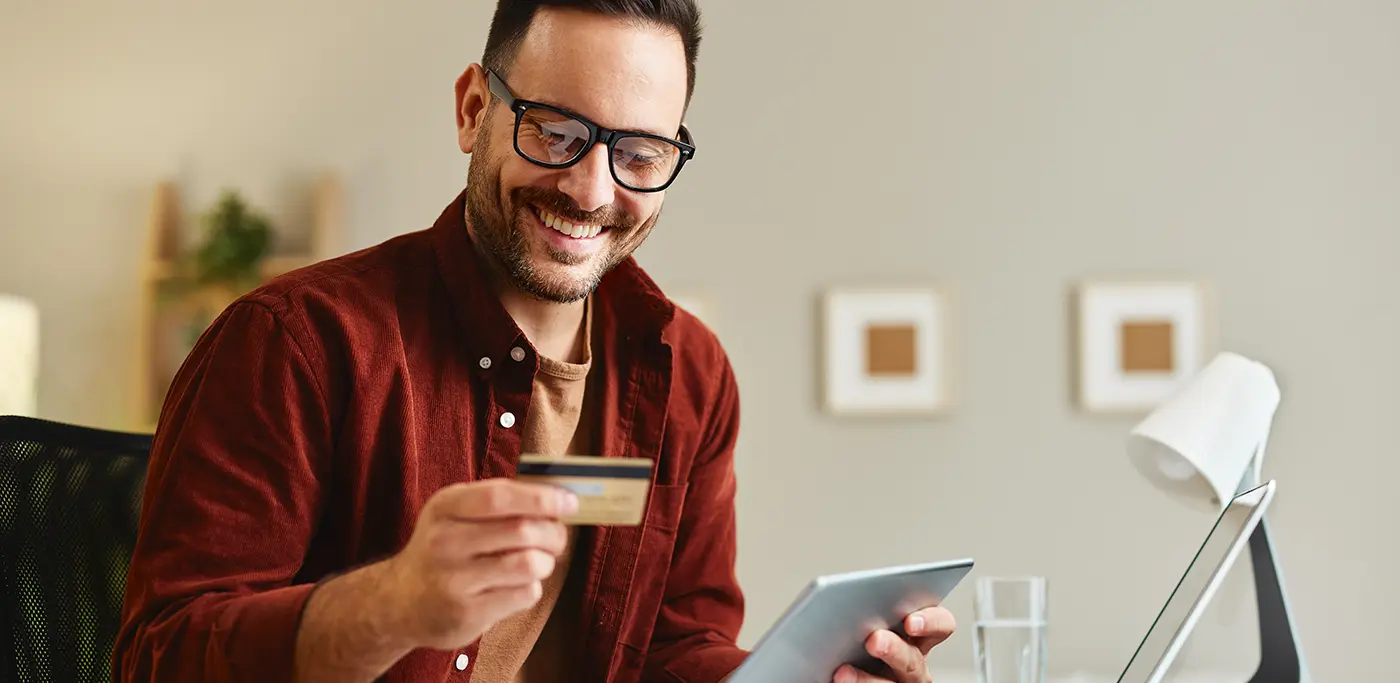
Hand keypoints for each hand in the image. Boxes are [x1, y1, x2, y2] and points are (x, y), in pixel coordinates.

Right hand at [380, 478, 577, 649]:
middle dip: (553, 533)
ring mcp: (453, 580)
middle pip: (522, 530)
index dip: (542, 497)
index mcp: (445, 507)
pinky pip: (524, 594)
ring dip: (545, 562)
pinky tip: (517, 586)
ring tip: (538, 563)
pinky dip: (532, 587)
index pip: (500, 497)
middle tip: (557, 539)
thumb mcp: (456, 514)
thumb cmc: (444, 550)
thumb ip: (500, 502)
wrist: (399, 602)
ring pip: (528, 563)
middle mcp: (444, 541)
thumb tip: (559, 496)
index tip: (570, 502)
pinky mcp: (466, 613)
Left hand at [832, 606, 956, 682]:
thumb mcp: (863, 617)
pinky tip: (836, 678)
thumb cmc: (849, 636)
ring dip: (867, 680)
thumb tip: (846, 595)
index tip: (911, 621)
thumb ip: (866, 608)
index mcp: (915, 636)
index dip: (931, 622)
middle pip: (913, 660)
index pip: (941, 625)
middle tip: (874, 640)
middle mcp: (912, 664)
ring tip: (843, 672)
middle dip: (894, 650)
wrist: (832, 663)